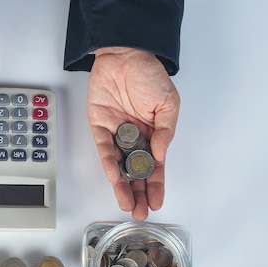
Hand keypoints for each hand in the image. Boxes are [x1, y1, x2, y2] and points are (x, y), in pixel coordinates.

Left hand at [87, 47, 179, 219]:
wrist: (126, 53)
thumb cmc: (149, 75)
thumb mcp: (168, 102)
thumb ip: (166, 130)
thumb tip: (162, 155)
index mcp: (153, 135)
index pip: (154, 167)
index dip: (155, 185)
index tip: (157, 203)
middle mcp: (134, 138)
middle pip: (136, 172)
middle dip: (138, 193)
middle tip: (140, 213)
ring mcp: (116, 134)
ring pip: (119, 166)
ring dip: (123, 185)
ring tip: (127, 204)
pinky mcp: (99, 126)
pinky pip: (104, 149)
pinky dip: (110, 162)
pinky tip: (115, 177)